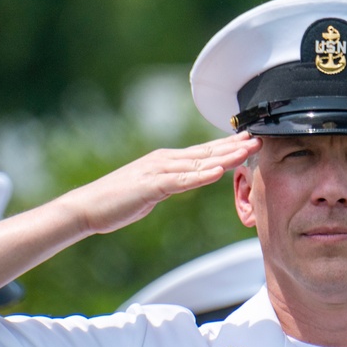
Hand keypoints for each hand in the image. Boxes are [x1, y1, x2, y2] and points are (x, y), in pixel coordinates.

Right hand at [66, 132, 261, 235]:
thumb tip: (189, 181)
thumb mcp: (153, 190)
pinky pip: (181, 180)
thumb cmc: (117, 201)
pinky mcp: (151, 185)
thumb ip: (172, 183)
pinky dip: (201, 175)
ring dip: (225, 155)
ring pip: (198, 162)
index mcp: (166, 161)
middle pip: (206, 151)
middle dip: (234, 145)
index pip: (203, 151)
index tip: (250, 140)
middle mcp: (165, 160)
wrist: (87, 207)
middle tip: (259, 138)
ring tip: (247, 151)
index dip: (228, 145)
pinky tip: (219, 171)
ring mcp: (157, 170)